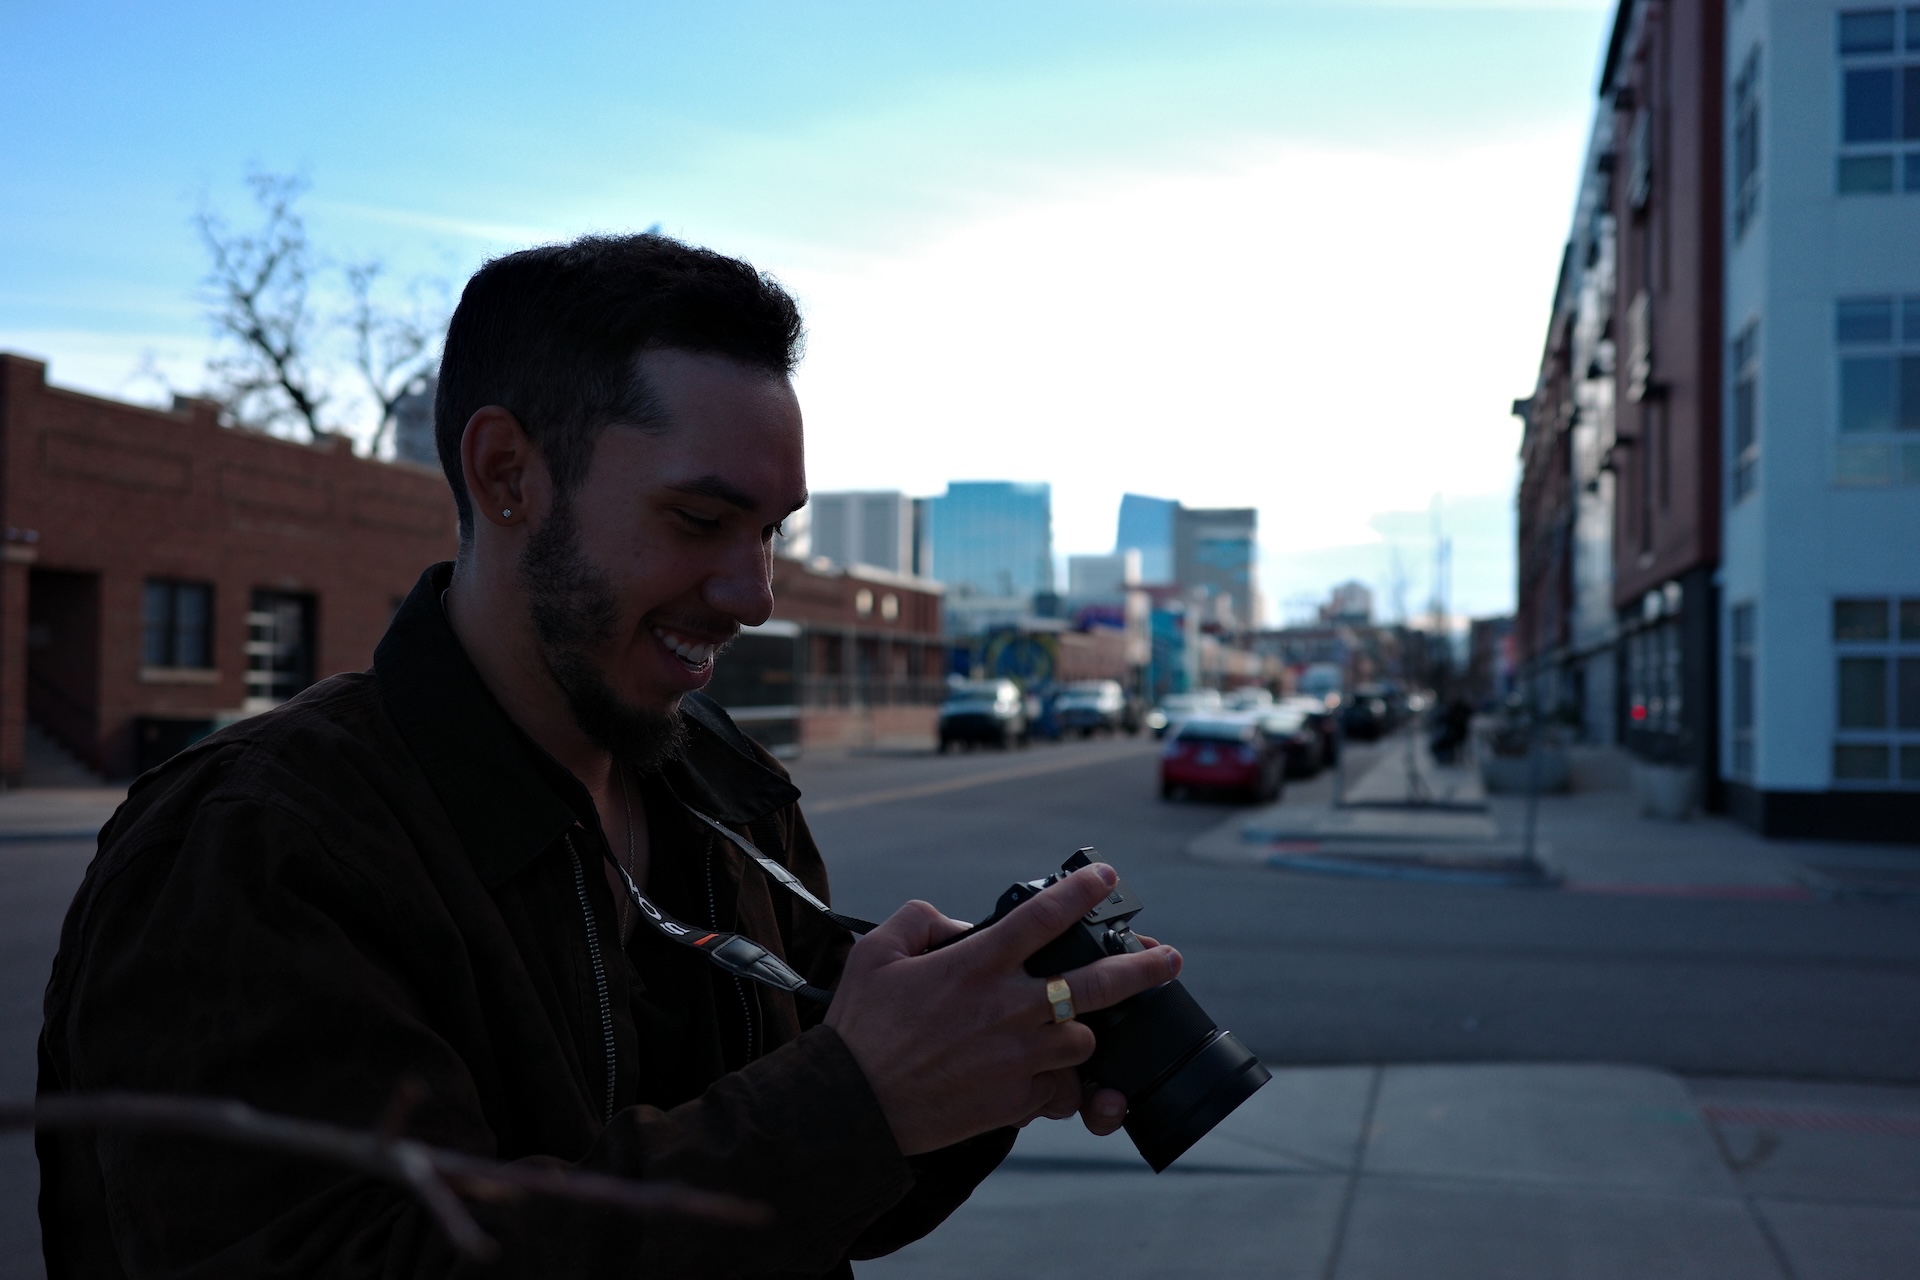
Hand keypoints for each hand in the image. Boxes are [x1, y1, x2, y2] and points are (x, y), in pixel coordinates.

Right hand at [824, 865, 1181, 1155]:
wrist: (853, 1105)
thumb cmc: (861, 1029)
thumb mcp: (875, 952)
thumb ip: (921, 920)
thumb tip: (959, 923)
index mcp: (975, 965)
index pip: (1042, 917)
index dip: (1081, 892)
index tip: (1105, 877)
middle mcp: (1006, 1008)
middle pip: (1095, 983)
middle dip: (1141, 968)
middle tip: (1168, 958)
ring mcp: (1017, 1058)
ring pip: (1083, 1039)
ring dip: (1079, 1031)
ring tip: (1072, 1026)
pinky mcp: (1016, 1102)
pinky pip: (1063, 1090)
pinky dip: (1062, 1083)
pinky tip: (1054, 1077)